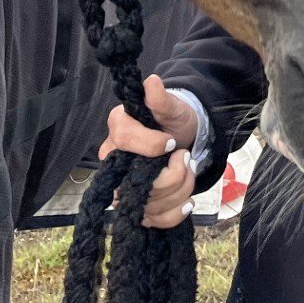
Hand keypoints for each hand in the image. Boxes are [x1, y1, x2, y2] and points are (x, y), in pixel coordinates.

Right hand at [100, 74, 199, 227]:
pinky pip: (153, 220)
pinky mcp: (135, 207)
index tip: (172, 142)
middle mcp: (113, 161)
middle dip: (175, 173)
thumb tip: (151, 82)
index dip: (152, 144)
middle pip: (138, 180)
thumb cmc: (172, 120)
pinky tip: (186, 202)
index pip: (125, 139)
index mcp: (118, 128)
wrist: (180, 138)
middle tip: (188, 158)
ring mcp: (122, 187)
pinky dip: (175, 213)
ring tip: (189, 172)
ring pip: (150, 204)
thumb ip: (161, 99)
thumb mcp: (172, 106)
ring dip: (181, 190)